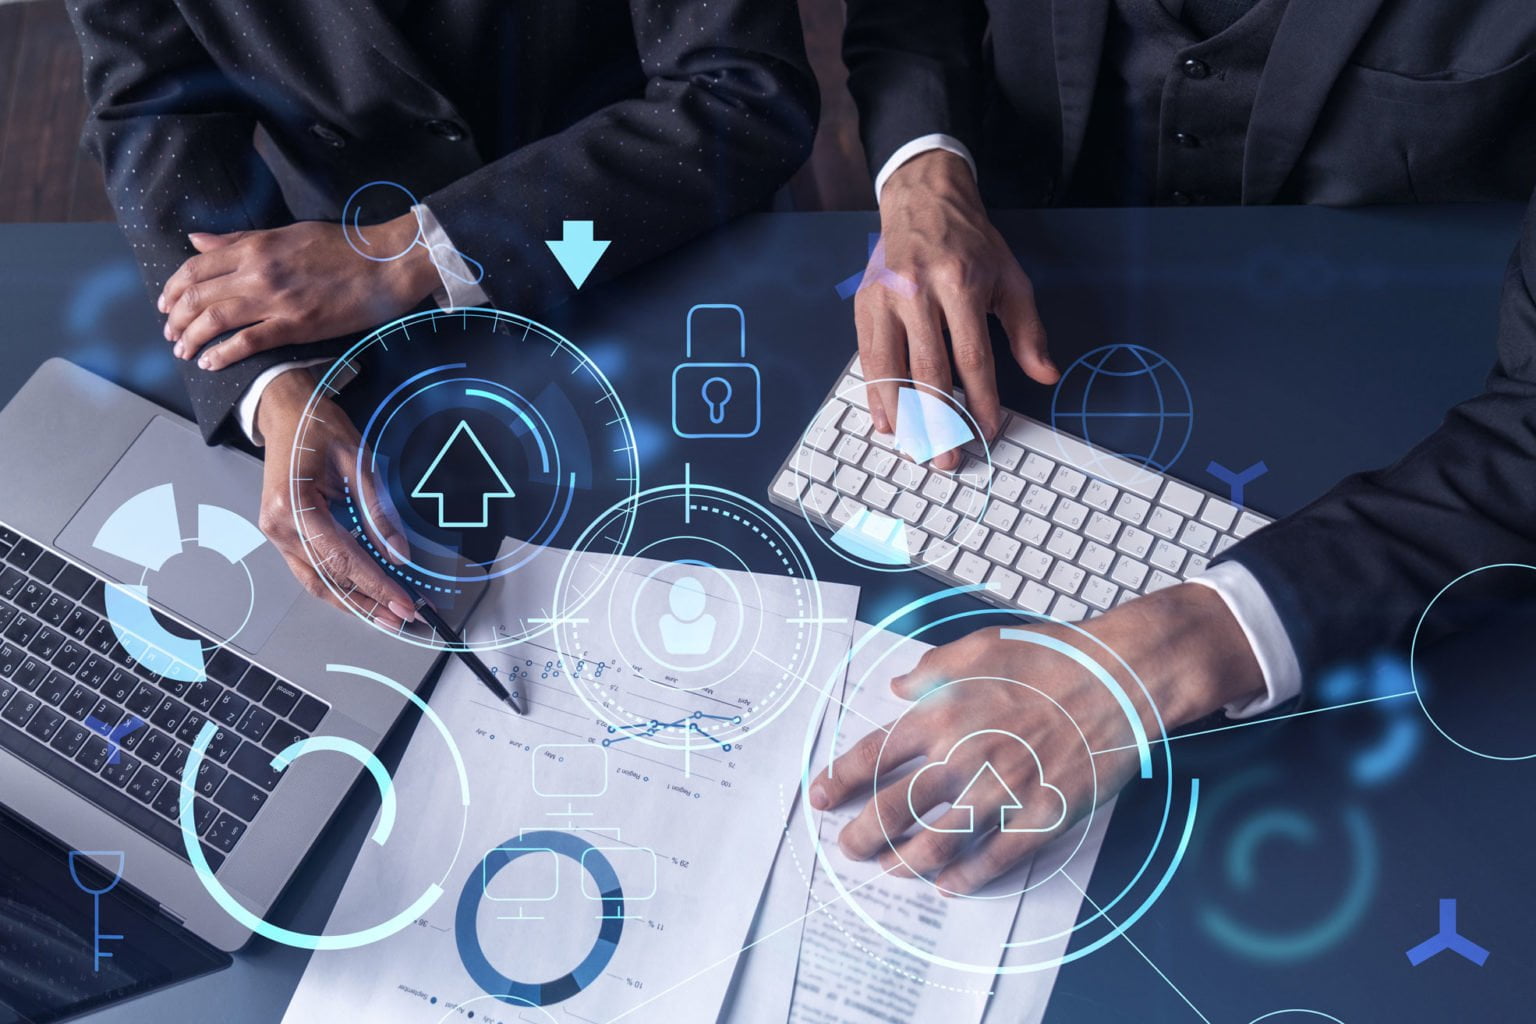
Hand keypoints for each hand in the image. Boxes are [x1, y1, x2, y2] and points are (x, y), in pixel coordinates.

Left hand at [159, 215, 439, 369]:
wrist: (383, 264)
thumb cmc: (340, 246)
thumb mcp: (286, 233)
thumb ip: (240, 239)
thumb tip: (198, 241)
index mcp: (254, 247)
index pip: (196, 266)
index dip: (174, 287)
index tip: (166, 303)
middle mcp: (257, 273)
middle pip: (199, 296)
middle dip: (177, 318)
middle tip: (171, 333)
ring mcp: (275, 301)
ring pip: (216, 320)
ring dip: (192, 338)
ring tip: (183, 351)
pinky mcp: (296, 326)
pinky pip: (248, 342)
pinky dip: (223, 354)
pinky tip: (210, 363)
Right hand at [255, 367, 416, 630]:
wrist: (285, 411)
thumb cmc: (318, 427)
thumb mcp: (358, 461)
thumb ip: (378, 511)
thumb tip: (399, 553)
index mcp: (292, 506)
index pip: (342, 559)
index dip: (376, 585)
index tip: (405, 603)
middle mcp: (277, 526)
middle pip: (327, 580)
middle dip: (368, 603)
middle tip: (403, 618)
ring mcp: (275, 533)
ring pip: (316, 582)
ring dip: (353, 602)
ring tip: (388, 615)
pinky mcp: (282, 534)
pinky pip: (311, 570)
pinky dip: (339, 586)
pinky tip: (365, 596)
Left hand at [808, 585, 1263, 893]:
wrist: (1120, 677)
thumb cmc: (1051, 655)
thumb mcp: (978, 646)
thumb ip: (930, 670)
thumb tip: (896, 686)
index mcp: (942, 714)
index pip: (872, 756)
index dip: (839, 781)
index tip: (820, 799)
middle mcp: (963, 756)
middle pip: (893, 809)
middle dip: (861, 835)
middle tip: (848, 848)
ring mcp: (1002, 792)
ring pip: (937, 844)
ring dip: (904, 862)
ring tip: (889, 869)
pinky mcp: (1040, 816)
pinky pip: (994, 859)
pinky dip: (965, 878)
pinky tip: (948, 886)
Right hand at [858, 151, 1057, 469]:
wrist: (923, 198)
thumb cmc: (970, 242)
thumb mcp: (1010, 278)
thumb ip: (1027, 330)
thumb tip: (1045, 375)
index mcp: (961, 284)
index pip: (972, 358)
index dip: (981, 401)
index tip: (988, 431)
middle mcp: (919, 292)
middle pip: (928, 372)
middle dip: (939, 422)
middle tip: (947, 459)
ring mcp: (886, 298)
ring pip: (891, 370)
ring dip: (903, 418)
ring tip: (915, 449)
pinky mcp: (863, 304)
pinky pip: (868, 359)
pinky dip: (875, 395)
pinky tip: (885, 421)